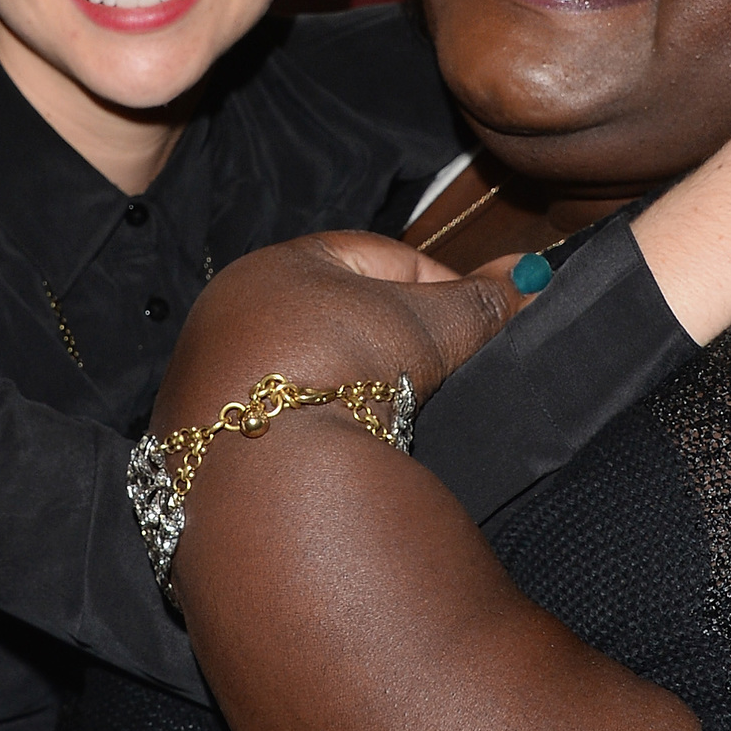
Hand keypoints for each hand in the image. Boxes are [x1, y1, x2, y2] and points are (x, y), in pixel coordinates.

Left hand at [151, 232, 525, 438]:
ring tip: (396, 420)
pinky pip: (272, 424)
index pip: (375, 257)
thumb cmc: (343, 367)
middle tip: (438, 373)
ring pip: (301, 372)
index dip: (434, 286)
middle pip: (334, 315)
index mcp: (275, 264)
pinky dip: (311, 431)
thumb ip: (481, 300)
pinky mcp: (197, 443)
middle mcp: (227, 312)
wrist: (264, 472)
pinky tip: (343, 452)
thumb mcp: (427, 326)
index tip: (471, 323)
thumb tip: (533, 275)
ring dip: (350, 390)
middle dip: (389, 341)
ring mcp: (206, 380)